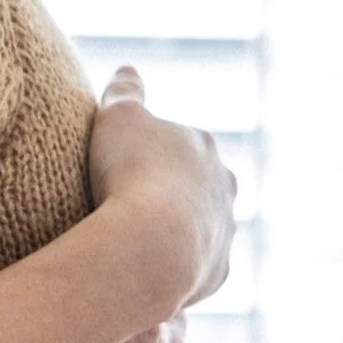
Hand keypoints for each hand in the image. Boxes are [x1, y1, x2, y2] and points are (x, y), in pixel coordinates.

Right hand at [88, 66, 236, 310]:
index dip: (148, 152)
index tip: (122, 163)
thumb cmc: (131, 173)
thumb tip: (127, 70)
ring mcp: (225, 232)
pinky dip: (175, 265)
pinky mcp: (218, 272)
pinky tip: (146, 268)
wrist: (150, 243)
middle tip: (129, 201)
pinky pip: (196, 267)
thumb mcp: (117, 117)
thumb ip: (124, 91)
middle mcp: (225, 187)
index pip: (178, 143)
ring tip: (135, 239)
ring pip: (201, 227)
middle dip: (171, 191)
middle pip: (198, 185)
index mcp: (203, 146)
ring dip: (176, 230)